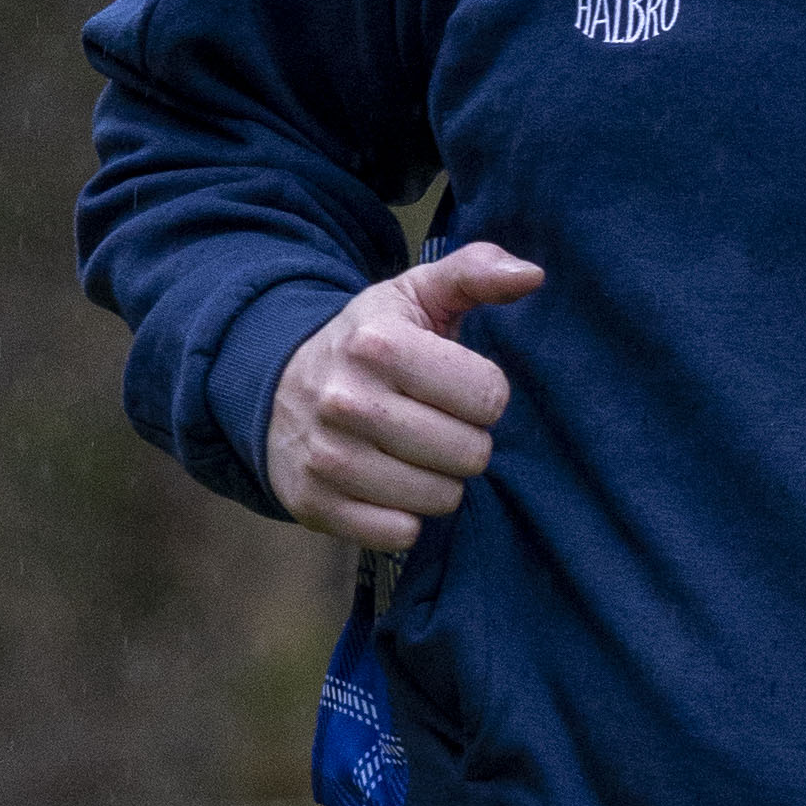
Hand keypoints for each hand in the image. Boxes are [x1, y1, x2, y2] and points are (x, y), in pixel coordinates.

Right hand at [264, 241, 542, 544]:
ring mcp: (327, 457)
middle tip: (436, 425)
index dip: (482, 395)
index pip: (488, 396)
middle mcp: (346, 401)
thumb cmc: (367, 343)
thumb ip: (474, 273)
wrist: (273, 388)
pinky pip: (400, 533)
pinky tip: (387, 485)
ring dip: (439, 482)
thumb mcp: (414, 296)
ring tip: (412, 453)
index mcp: (378, 344)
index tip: (454, 388)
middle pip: (471, 454)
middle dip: (465, 441)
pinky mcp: (314, 504)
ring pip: (440, 498)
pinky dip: (404, 516)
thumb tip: (532, 274)